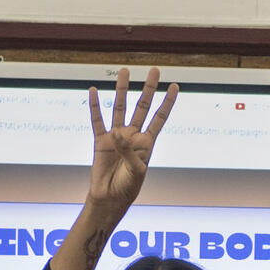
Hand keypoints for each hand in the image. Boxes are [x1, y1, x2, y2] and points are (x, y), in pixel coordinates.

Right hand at [84, 67, 175, 213]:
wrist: (110, 198)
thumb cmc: (128, 187)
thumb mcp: (136, 171)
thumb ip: (129, 151)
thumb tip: (117, 132)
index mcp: (146, 143)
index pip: (160, 118)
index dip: (167, 102)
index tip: (175, 86)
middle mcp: (132, 135)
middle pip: (142, 106)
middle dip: (148, 88)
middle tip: (155, 70)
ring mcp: (116, 136)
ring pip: (120, 107)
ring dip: (122, 89)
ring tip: (125, 71)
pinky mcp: (101, 141)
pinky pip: (97, 120)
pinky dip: (95, 105)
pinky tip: (94, 90)